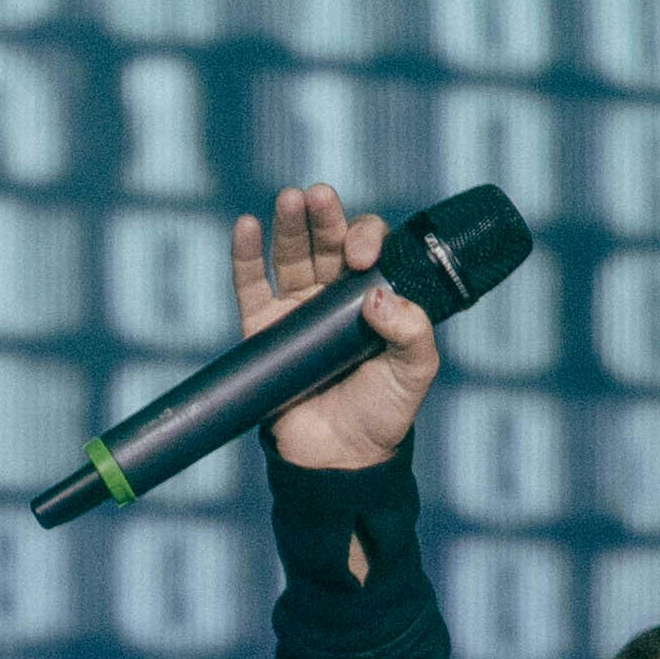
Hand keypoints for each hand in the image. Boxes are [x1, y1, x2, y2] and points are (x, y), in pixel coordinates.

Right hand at [230, 182, 439, 475]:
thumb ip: (413, 333)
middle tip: (320, 198)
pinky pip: (250, 285)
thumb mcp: (414, 373)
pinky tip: (246, 225)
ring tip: (289, 199)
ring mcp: (296, 309)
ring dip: (289, 223)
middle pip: (327, 240)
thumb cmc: (383, 415)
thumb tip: (380, 297)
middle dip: (325, 216)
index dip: (366, 240)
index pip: (369, 249)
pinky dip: (245, 255)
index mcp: (373, 296)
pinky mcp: (263, 330)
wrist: (340, 460)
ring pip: (290, 254)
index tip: (362, 259)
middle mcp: (334, 295)